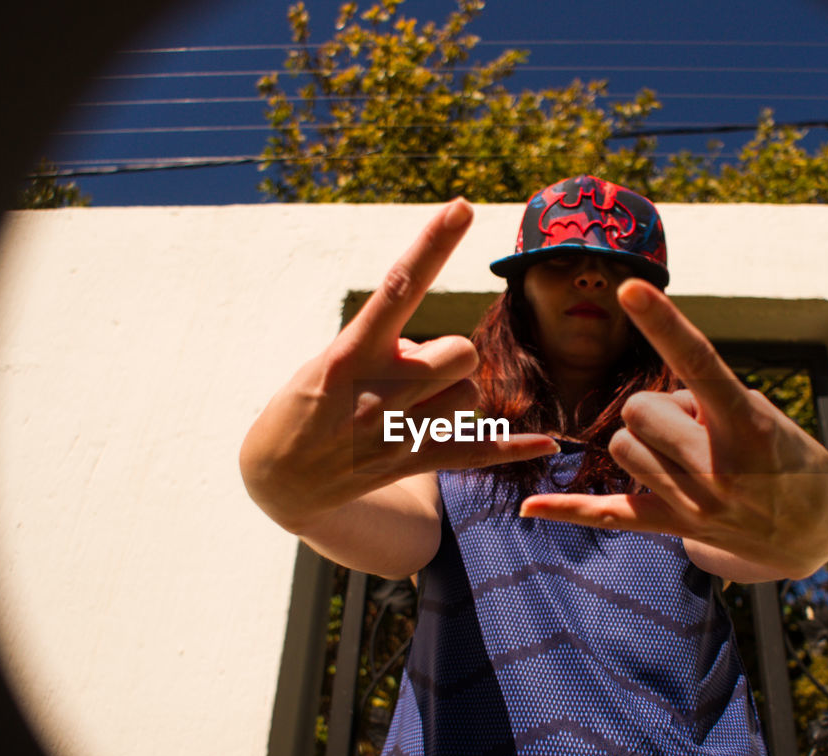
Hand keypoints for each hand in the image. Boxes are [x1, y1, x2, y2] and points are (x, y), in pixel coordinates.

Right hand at [240, 199, 558, 533]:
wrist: (279, 476)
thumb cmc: (308, 402)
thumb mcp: (331, 359)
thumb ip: (388, 347)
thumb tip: (441, 356)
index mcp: (353, 352)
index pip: (400, 286)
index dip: (434, 244)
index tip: (462, 206)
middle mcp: (379, 390)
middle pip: (462, 352)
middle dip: (449, 354)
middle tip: (412, 370)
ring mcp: (398, 432)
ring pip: (471, 397)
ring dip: (453, 395)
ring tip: (409, 406)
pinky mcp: (412, 463)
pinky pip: (477, 452)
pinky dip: (514, 448)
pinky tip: (548, 446)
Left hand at [518, 279, 827, 580]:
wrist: (812, 530)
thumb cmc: (785, 453)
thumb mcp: (760, 414)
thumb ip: (702, 404)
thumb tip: (644, 415)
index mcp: (746, 423)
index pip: (698, 362)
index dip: (663, 322)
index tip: (630, 287)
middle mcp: (719, 466)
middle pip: (639, 409)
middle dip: (659, 408)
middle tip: (699, 426)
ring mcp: (696, 504)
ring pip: (623, 449)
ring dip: (646, 443)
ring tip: (692, 456)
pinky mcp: (676, 528)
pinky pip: (609, 513)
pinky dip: (567, 509)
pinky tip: (529, 506)